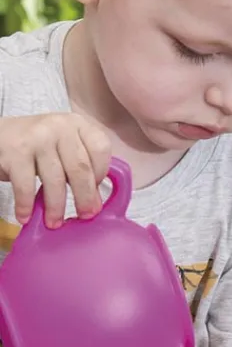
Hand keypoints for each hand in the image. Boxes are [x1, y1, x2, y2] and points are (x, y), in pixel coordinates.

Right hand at [0, 113, 110, 227]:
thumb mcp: (63, 146)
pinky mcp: (15, 152)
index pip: (101, 148)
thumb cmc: (37, 145)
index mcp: (78, 124)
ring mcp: (37, 138)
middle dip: (84, 196)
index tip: (95, 192)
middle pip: (80, 167)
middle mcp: (60, 127)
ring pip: (55, 179)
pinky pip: (26, 186)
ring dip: (56, 206)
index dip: (101, 173)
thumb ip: (80, 166)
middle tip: (85, 215)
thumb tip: (94, 204)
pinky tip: (26, 216)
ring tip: (54, 222)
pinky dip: (26, 205)